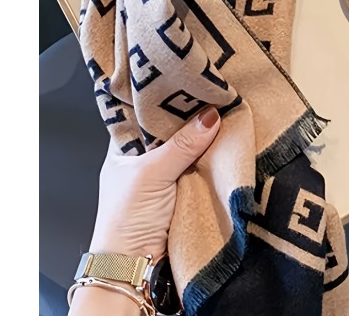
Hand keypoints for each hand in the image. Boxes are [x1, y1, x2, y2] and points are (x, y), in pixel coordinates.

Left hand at [89, 106, 220, 257]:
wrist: (135, 268)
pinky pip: (200, 166)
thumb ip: (182, 144)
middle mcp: (143, 156)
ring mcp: (164, 173)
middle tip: (214, 94)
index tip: (190, 80)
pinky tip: (225, 143)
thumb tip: (210, 116)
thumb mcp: (151, 174)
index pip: (146, 111)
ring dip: (204, 138)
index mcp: (123, 145)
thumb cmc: (125, 221)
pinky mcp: (183, 189)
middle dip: (191, 115)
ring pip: (188, 146)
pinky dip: (212, 158)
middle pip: (171, 127)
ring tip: (225, 111)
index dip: (165, 96)